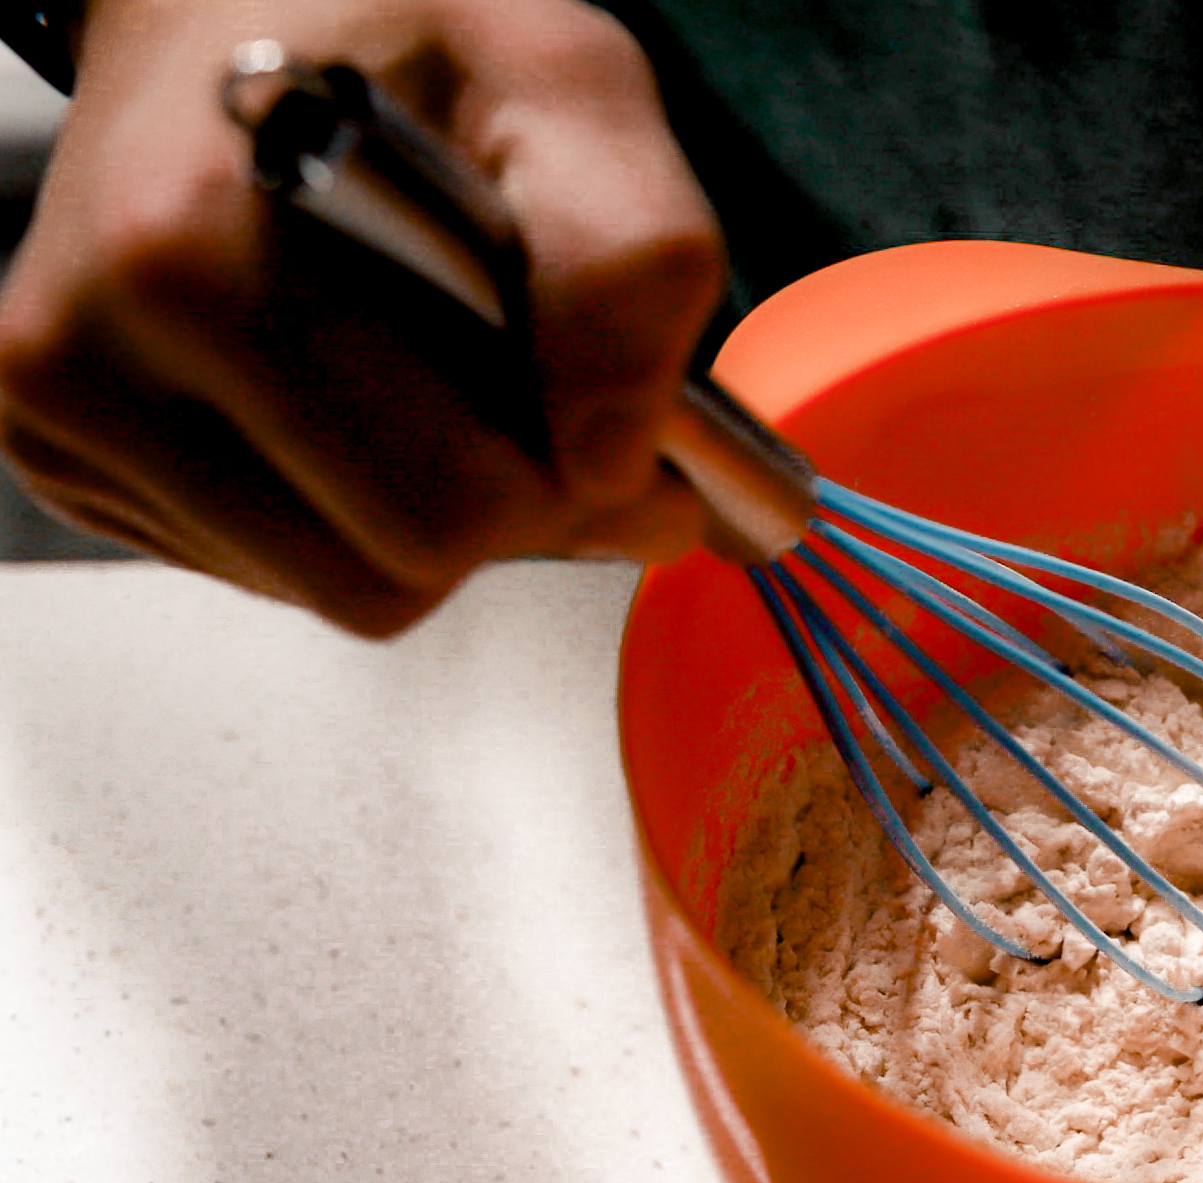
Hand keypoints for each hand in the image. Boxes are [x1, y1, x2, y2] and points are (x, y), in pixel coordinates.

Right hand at [0, 0, 723, 634]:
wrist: (231, 3)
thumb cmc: (404, 39)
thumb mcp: (568, 90)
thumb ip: (631, 262)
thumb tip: (609, 464)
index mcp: (199, 247)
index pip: (455, 512)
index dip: (567, 478)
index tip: (590, 401)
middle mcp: (95, 338)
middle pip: (392, 580)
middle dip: (497, 505)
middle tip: (514, 384)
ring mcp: (62, 404)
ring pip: (336, 594)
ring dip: (419, 514)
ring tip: (418, 367)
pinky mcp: (63, 451)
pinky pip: (272, 573)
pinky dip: (342, 508)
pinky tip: (340, 387)